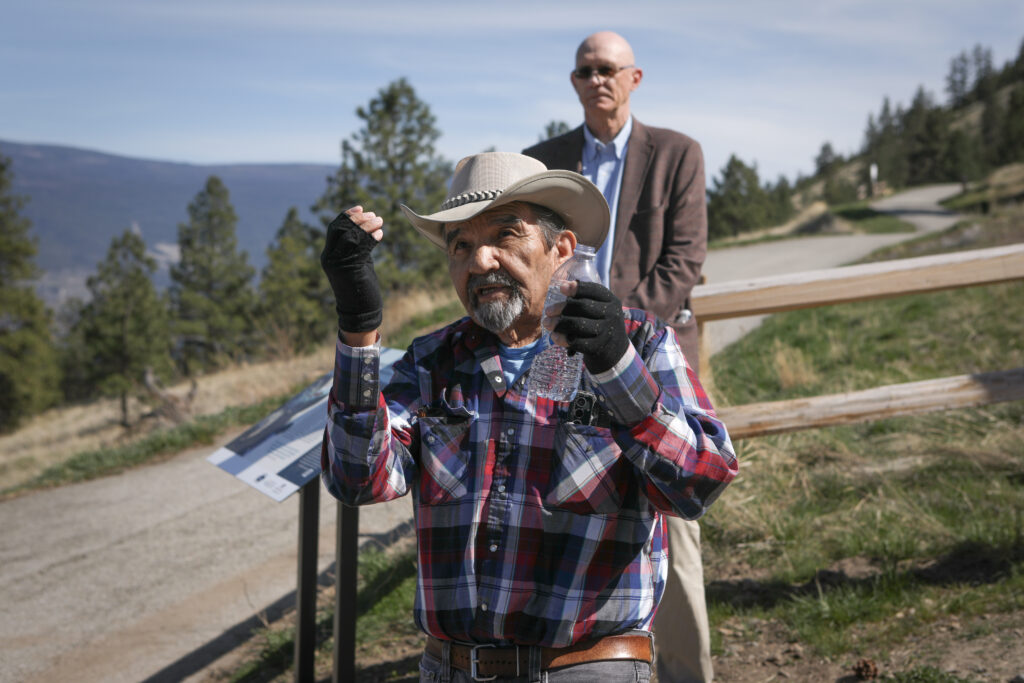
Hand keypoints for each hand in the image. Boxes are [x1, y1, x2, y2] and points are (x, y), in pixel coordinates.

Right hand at [320, 206, 383, 333]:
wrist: (358, 312)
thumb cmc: (360, 287)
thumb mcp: (355, 263)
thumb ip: (356, 247)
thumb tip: (365, 228)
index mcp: (328, 255)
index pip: (334, 228)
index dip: (347, 215)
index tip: (361, 208)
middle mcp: (330, 258)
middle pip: (341, 229)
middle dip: (358, 219)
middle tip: (374, 215)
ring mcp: (339, 264)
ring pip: (351, 237)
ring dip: (367, 226)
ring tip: (380, 221)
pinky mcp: (350, 270)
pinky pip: (361, 248)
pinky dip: (371, 238)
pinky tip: (380, 234)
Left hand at [549, 280, 629, 373]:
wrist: (615, 351)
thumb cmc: (601, 324)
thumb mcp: (601, 309)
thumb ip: (586, 299)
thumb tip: (564, 286)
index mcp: (611, 301)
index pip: (594, 290)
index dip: (577, 288)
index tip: (561, 288)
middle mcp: (611, 315)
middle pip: (583, 306)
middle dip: (562, 307)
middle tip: (548, 311)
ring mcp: (606, 332)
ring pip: (578, 324)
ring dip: (558, 323)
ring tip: (547, 323)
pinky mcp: (598, 347)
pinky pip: (576, 341)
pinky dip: (562, 338)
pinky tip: (555, 336)